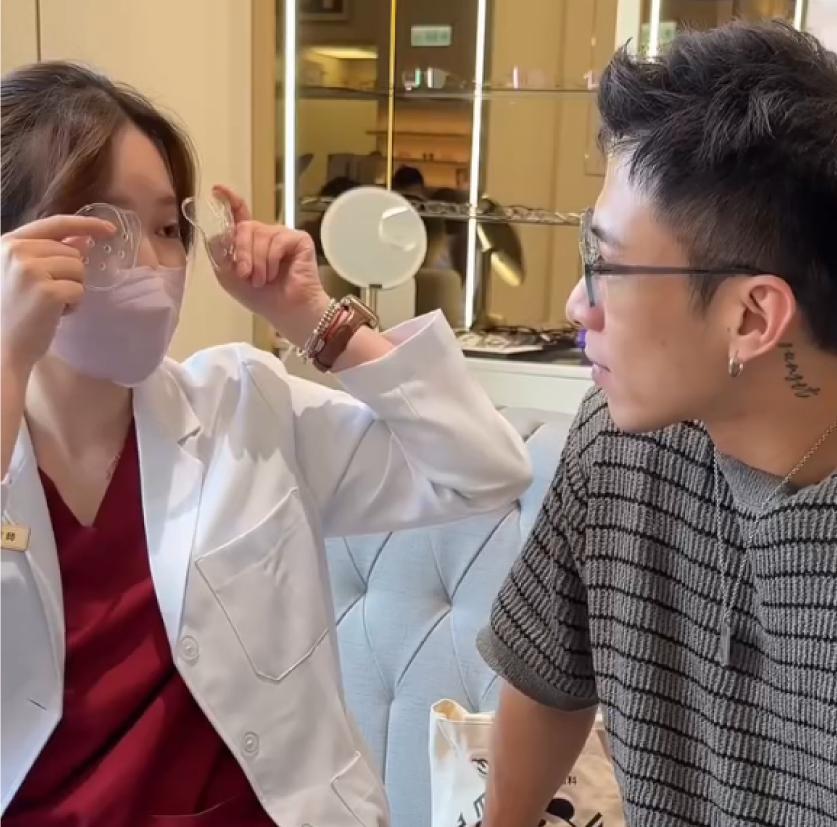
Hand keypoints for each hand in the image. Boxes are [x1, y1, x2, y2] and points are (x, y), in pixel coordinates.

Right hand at [1, 215, 114, 373]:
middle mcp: (17, 251)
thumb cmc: (12, 313)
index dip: (86, 224)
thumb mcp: (25, 275)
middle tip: (48, 296)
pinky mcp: (47, 291)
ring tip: (49, 305)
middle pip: (72, 252)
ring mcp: (31, 269)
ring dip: (72, 289)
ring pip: (79, 270)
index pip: (55, 224)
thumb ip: (50, 253)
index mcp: (8, 243)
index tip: (109, 229)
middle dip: (70, 275)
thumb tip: (84, 239)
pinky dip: (73, 305)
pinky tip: (53, 315)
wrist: (0, 347)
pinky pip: (80, 290)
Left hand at [210, 185, 329, 346]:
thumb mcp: (229, 275)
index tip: (217, 190)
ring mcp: (282, 235)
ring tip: (261, 280)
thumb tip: (214, 231)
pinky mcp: (298, 239)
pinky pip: (277, 241)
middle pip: (244, 227)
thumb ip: (220, 252)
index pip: (239, 216)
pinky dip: (271, 260)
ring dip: (256, 262)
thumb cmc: (261, 298)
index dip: (229, 201)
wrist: (287, 311)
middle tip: (245, 275)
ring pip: (259, 234)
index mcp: (249, 242)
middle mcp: (265, 235)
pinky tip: (276, 274)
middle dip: (241, 252)